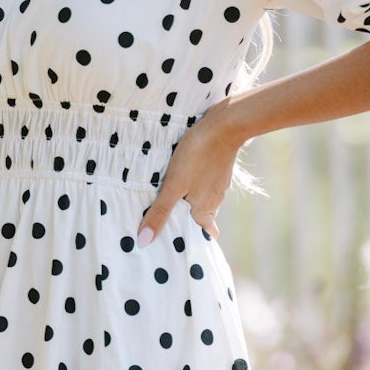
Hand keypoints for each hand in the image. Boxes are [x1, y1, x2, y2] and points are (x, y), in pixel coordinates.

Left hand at [136, 101, 243, 246]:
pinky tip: (190, 177)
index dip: (193, 239)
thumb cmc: (197, 156)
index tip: (185, 244)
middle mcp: (215, 200)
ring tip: (179, 202)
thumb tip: (144, 242)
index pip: (201, 232)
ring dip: (194, 202)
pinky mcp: (220, 168)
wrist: (225, 125)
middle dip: (191, 221)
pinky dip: (199, 185)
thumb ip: (159, 212)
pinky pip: (208, 183)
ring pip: (205, 199)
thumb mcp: (173, 185)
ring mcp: (220, 184)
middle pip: (203, 217)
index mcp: (204, 209)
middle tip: (176, 224)